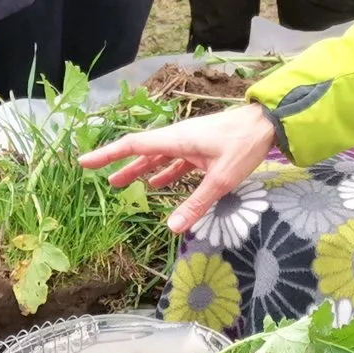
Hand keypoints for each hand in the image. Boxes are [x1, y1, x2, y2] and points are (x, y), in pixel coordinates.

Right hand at [79, 105, 278, 233]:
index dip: (108, 154)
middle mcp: (178, 138)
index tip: (85, 162)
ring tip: (121, 185)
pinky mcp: (202, 147)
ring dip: (140, 170)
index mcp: (176, 139)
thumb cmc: (244, 145)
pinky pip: (176, 160)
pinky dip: (164, 172)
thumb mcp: (220, 180)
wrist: (268, 124)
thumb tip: (172, 228)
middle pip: (141, 151)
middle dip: (119, 164)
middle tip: (98, 178)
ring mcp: (190, 142)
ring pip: (158, 157)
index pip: (133, 146)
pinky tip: (157, 184)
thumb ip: (196, 204)